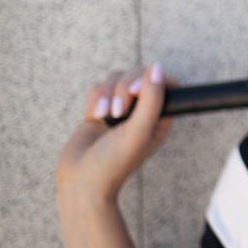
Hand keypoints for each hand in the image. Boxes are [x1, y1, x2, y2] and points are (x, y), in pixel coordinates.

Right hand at [56, 61, 179, 204]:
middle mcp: (142, 112)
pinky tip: (94, 117)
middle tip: (118, 111)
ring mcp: (120, 110)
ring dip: (108, 93)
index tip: (138, 90)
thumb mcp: (140, 131)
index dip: (153, 78)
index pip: (167, 83)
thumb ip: (152, 98)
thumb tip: (156, 66)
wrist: (81, 181)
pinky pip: (98, 88)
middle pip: (138, 75)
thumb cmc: (115, 162)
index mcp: (160, 117)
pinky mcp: (98, 110)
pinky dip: (95, 98)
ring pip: (116, 78)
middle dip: (125, 87)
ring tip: (105, 116)